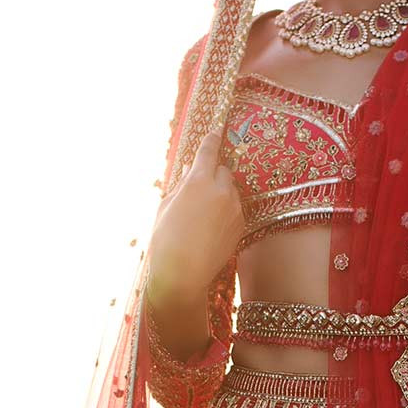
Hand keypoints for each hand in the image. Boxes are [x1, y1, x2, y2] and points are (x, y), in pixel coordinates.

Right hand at [144, 128, 244, 341]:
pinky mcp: (241, 225)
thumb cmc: (166, 240)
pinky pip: (236, 209)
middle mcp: (221, 191)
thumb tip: (189, 172)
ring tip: (203, 215)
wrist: (183, 275)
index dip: (212, 140)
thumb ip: (181, 185)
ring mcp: (234, 209)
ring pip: (231, 190)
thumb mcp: (166, 206)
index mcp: (197, 181)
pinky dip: (227, 211)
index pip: (209, 151)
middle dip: (214, 174)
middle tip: (199, 189)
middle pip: (224, 170)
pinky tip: (211, 227)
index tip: (216, 132)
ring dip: (221, 194)